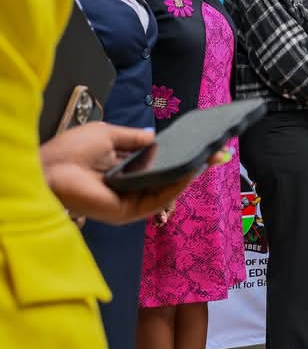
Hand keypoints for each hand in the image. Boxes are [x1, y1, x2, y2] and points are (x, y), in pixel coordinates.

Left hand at [40, 122, 196, 224]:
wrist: (47, 170)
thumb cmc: (71, 151)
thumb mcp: (109, 135)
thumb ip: (134, 138)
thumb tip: (155, 136)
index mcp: (124, 171)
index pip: (160, 165)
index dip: (182, 155)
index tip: (205, 146)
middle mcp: (130, 188)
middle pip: (169, 179)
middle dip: (195, 166)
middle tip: (219, 154)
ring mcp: (131, 202)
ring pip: (168, 190)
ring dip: (190, 175)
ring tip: (209, 158)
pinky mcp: (128, 213)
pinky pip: (158, 199)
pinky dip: (176, 186)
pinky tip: (189, 171)